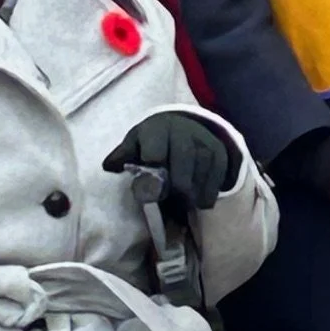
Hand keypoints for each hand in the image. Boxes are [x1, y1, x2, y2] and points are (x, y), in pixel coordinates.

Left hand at [103, 112, 241, 211]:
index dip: (153, 176)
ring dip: (192, 195)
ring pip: (201, 174)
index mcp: (157, 129)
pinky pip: (216, 178)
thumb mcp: (135, 143)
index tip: (151, 191)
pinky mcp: (220, 152)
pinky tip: (198, 201)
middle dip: (176, 188)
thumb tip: (109, 166)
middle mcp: (183, 132)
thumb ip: (123, 156)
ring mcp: (204, 141)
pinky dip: (207, 194)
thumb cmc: (153, 141)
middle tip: (171, 203)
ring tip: (183, 205)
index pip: (156, 153)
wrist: (184, 125)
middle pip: (183, 166)